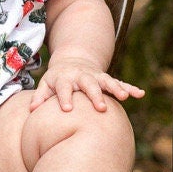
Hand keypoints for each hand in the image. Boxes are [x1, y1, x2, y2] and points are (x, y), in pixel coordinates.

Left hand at [28, 58, 144, 112]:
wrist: (73, 62)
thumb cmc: (57, 79)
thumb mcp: (46, 84)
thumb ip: (40, 96)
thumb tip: (32, 110)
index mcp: (65, 78)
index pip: (64, 87)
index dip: (65, 97)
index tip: (68, 109)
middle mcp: (82, 76)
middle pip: (89, 84)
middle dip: (95, 95)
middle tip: (100, 107)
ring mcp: (96, 77)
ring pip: (107, 82)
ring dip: (116, 88)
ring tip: (124, 97)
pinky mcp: (107, 79)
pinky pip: (121, 83)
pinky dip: (130, 88)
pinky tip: (140, 94)